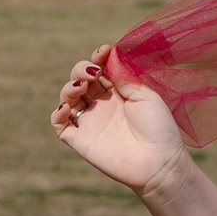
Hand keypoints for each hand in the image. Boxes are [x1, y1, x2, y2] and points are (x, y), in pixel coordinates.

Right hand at [52, 53, 190, 194]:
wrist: (159, 163)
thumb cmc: (159, 129)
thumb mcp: (145, 95)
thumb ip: (124, 77)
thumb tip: (110, 56)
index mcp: (119, 92)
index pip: (100, 69)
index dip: (98, 58)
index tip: (103, 52)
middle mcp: (102, 105)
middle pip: (81, 79)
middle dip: (81, 69)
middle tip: (94, 73)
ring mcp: (90, 122)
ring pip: (68, 97)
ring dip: (70, 87)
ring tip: (82, 86)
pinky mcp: (81, 140)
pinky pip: (59, 125)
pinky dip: (57, 114)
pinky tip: (66, 107)